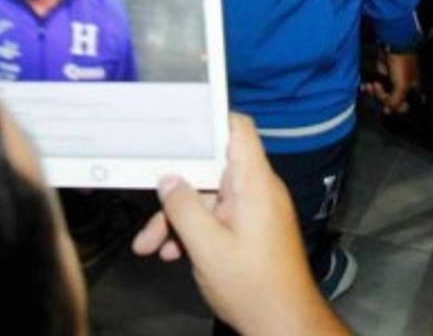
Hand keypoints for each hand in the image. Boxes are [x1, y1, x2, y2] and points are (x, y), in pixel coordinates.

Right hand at [132, 114, 349, 334]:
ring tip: (150, 247)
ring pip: (208, 198)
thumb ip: (184, 208)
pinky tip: (173, 253)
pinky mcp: (251, 228)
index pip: (238, 129)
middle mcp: (256, 190)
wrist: (285, 324)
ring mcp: (254, 209)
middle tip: (148, 210)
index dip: (210, 118)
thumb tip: (168, 179)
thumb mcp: (207, 247)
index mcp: (254, 183)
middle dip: (175, 192)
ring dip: (178, 219)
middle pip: (210, 170)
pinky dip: (194, 231)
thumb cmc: (255, 287)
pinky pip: (217, 217)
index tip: (177, 122)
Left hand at [362, 46, 419, 113]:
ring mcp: (392, 83)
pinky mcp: (383, 76)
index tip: (388, 105)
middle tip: (377, 88)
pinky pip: (376, 87)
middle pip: (391, 102)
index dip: (396, 108)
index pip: (405, 107)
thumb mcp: (401, 85)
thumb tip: (387, 111)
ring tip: (370, 85)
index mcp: (412, 92)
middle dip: (381, 97)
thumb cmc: (402, 65)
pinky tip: (365, 86)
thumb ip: (395, 101)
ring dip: (374, 92)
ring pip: (382, 95)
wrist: (394, 45)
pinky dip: (370, 88)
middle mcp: (403, 89)